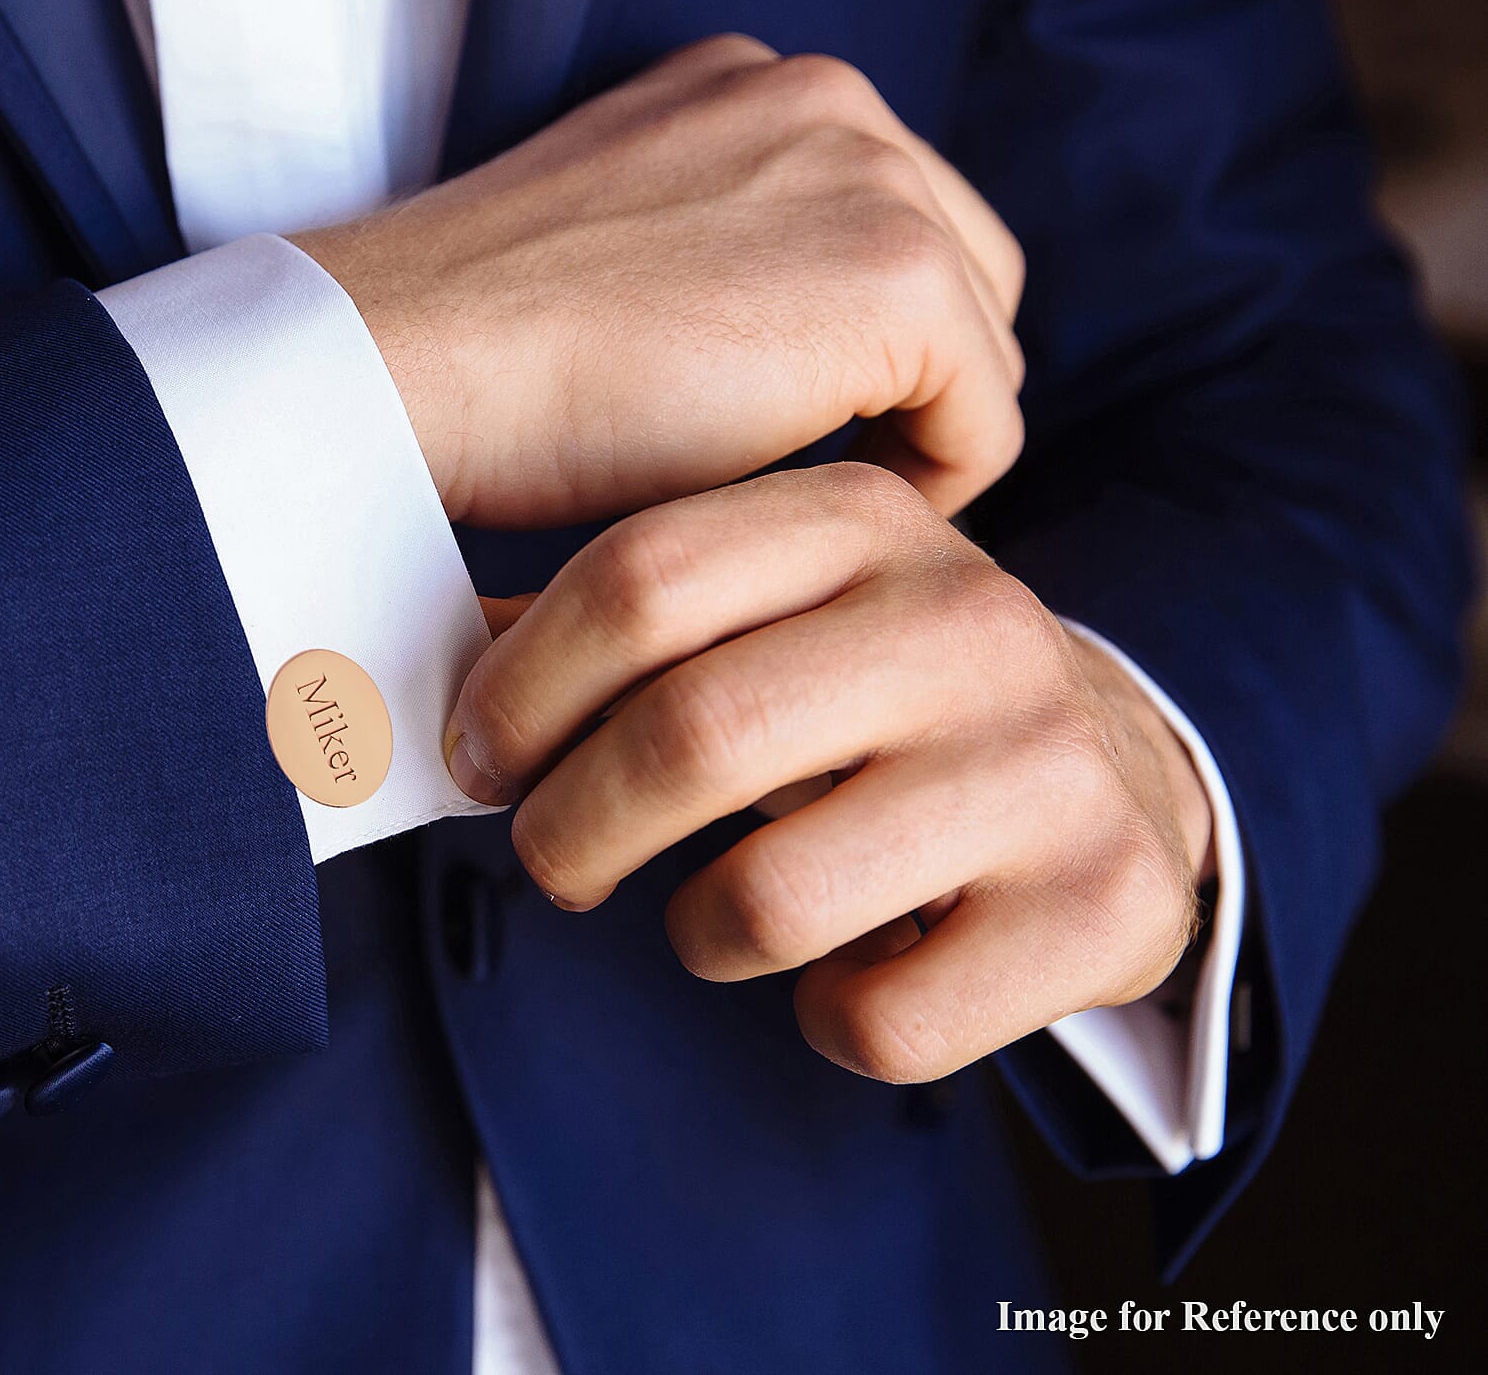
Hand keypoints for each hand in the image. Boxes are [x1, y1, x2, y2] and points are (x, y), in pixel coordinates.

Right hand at [292, 36, 1024, 527]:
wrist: (410, 364)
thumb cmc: (494, 352)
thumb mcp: (629, 259)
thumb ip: (733, 259)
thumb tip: (803, 353)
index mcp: (763, 94)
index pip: (902, 225)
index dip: (880, 354)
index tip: (819, 440)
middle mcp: (832, 104)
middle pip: (970, 275)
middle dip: (922, 385)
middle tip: (838, 479)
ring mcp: (869, 177)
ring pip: (984, 348)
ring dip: (923, 433)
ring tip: (825, 501)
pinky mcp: (892, 277)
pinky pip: (988, 418)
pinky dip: (938, 482)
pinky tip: (832, 517)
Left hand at [444, 464, 1213, 1081]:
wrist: (1114, 772)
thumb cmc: (898, 696)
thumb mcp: (792, 612)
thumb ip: (641, 623)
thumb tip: (430, 659)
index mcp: (872, 524)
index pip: (641, 581)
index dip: (521, 689)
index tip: (486, 758)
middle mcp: (973, 623)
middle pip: (692, 734)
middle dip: (573, 829)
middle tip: (557, 859)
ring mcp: (1049, 765)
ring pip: (768, 898)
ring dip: (697, 931)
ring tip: (713, 915)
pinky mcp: (1102, 904)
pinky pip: (877, 1018)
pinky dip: (823, 1018)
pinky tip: (843, 972)